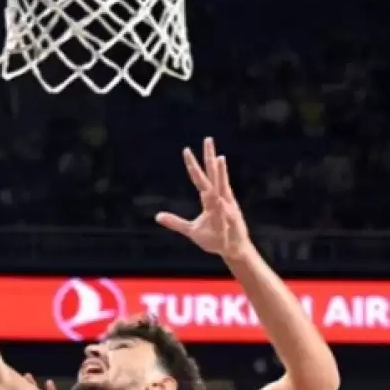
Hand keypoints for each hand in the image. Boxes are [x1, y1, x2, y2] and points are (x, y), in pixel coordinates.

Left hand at [156, 137, 251, 260]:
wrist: (232, 250)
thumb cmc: (214, 238)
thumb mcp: (191, 230)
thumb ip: (175, 222)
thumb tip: (157, 216)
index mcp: (210, 199)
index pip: (200, 179)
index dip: (193, 165)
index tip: (186, 150)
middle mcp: (220, 198)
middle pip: (212, 175)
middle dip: (209, 158)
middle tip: (207, 139)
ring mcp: (226, 207)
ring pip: (221, 188)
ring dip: (221, 173)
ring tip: (219, 158)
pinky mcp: (232, 220)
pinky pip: (226, 212)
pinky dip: (224, 206)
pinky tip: (222, 200)